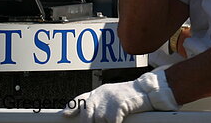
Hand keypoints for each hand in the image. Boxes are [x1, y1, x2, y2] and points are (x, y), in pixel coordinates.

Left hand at [63, 69, 177, 122]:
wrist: (146, 90)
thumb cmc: (129, 95)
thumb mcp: (109, 94)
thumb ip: (93, 102)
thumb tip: (74, 112)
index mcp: (97, 93)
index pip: (80, 101)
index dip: (72, 109)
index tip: (65, 114)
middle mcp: (99, 97)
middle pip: (86, 118)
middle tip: (102, 121)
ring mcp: (107, 103)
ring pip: (99, 122)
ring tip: (113, 119)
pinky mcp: (116, 109)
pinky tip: (120, 121)